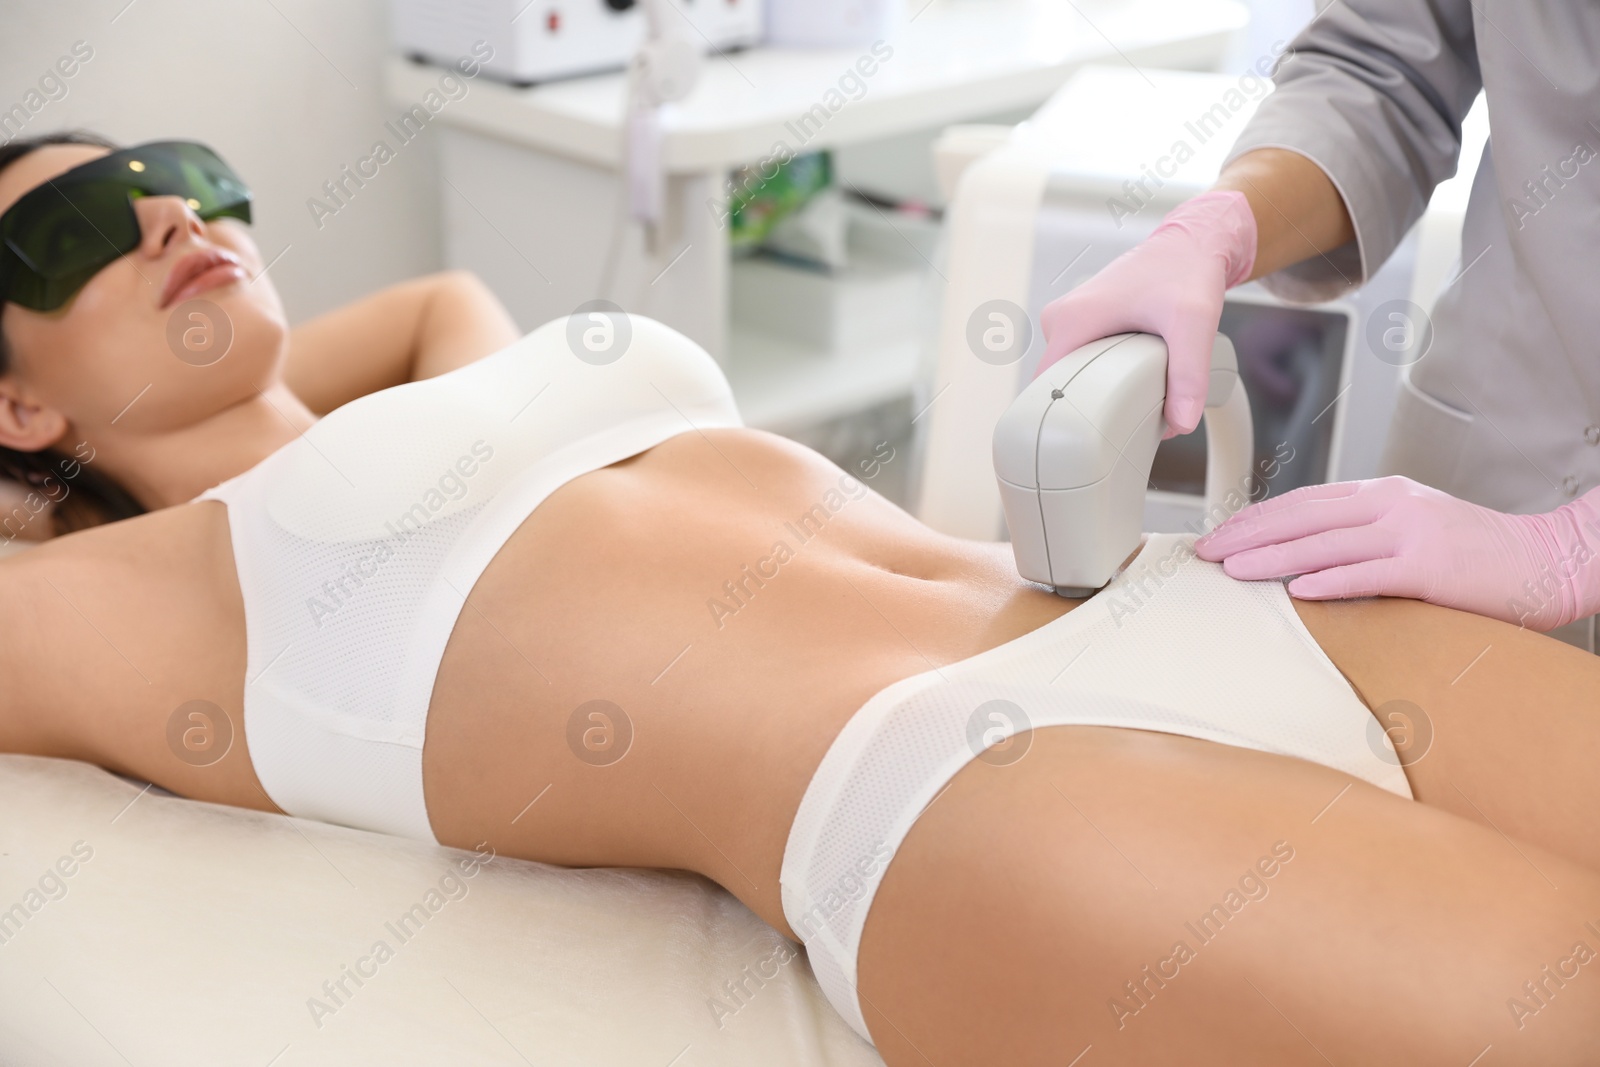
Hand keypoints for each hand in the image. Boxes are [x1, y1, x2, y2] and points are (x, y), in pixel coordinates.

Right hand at [1035, 190, 1256, 435]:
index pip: (1044, 385)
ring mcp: (1071, 319)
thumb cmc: (1186, 272)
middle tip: (1123, 419)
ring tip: (1132, 398)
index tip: (1087, 434)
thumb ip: (1189, 375)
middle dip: (1088, 405)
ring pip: (1070, 373)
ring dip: (1097, 391)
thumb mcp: (1193, 324)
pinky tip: (1130, 382)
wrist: (1192, 243)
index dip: (1063, 414)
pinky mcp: (1084, 322)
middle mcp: (1062, 318)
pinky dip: (1103, 375)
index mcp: (1072, 319)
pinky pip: (1081, 360)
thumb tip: (1181, 422)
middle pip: (1058, 382)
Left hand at [1194, 476, 1599, 630]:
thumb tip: (1306, 556)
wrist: (1548, 559)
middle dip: (1248, 534)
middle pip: (1302, 516)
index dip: (1254, 518)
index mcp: (1381, 494)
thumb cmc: (1477, 554)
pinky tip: (1298, 590)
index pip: (1302, 502)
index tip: (1218, 536)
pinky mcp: (1431, 565)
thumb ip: (1363, 534)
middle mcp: (1390, 504)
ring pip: (1325, 543)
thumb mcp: (1412, 529)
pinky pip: (1371, 573)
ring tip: (1233, 570)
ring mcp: (1410, 531)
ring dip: (1273, 557)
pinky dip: (1332, 580)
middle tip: (1206, 553)